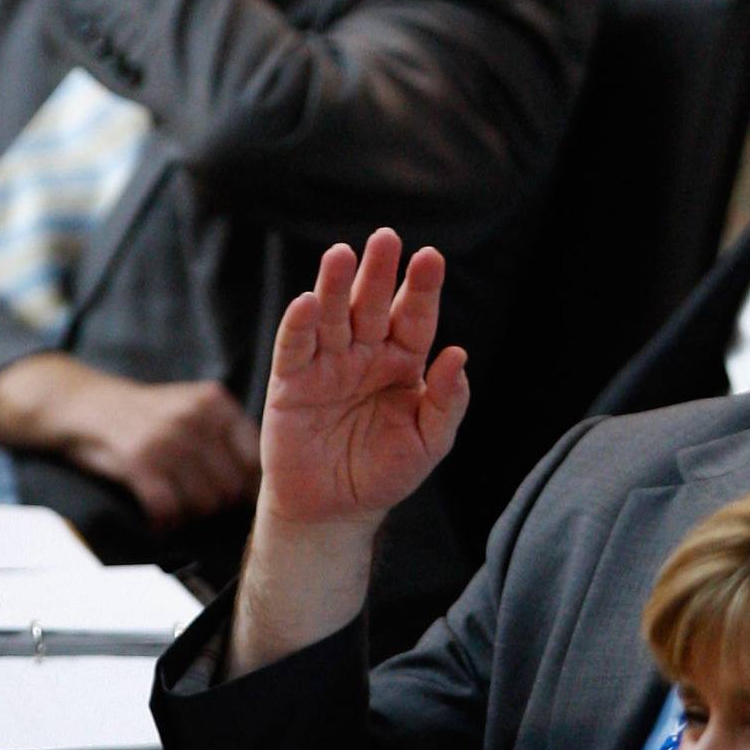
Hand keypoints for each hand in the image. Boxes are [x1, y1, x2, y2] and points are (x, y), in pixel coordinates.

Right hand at [0, 353, 261, 527]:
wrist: (83, 405)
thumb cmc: (143, 416)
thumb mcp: (192, 408)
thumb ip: (227, 437)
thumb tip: (262, 489)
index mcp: (215, 402)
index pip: (255, 461)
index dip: (249, 491)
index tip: (236, 502)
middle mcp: (195, 418)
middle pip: (231, 488)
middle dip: (217, 508)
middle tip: (199, 510)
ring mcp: (166, 439)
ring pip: (203, 503)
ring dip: (190, 517)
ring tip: (177, 512)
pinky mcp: (139, 461)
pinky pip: (168, 509)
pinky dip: (164, 523)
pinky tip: (158, 521)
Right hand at [258, 229, 468, 533]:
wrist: (334, 510)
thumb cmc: (384, 472)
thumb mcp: (427, 443)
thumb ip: (445, 403)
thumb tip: (458, 356)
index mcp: (402, 363)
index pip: (414, 319)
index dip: (421, 289)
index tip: (431, 258)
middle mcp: (364, 355)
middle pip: (371, 305)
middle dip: (378, 272)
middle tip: (386, 238)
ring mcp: (326, 365)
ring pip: (332, 316)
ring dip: (335, 286)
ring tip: (342, 255)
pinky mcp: (290, 382)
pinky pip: (295, 347)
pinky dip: (299, 325)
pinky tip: (308, 301)